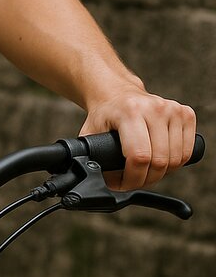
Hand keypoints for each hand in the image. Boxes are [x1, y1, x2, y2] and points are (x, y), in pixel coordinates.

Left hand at [80, 88, 196, 190]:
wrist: (117, 92)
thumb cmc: (104, 116)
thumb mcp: (89, 136)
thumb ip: (89, 158)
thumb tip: (90, 181)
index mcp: (130, 112)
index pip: (139, 157)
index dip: (132, 179)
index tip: (122, 184)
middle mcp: (155, 108)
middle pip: (160, 162)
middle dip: (145, 180)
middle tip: (132, 181)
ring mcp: (173, 109)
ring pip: (176, 160)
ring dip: (160, 174)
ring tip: (144, 171)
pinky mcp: (186, 113)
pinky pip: (187, 152)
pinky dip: (175, 163)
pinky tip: (160, 161)